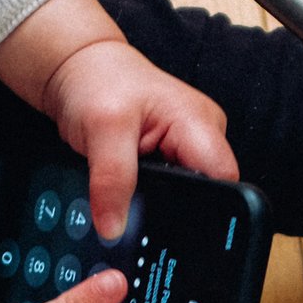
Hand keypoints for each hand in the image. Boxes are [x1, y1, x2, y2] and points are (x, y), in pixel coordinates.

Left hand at [0, 0, 239, 239]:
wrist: (78, 70)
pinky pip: (169, 191)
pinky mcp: (169, 160)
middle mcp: (202, 138)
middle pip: (207, 196)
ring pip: (186, 198)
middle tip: (141, 218)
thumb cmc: (97, 82)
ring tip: (131, 204)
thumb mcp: (103, 128)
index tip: (176, 231)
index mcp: (201, 125)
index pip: (225, 182)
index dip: (206, 212)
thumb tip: (113, 229)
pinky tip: (130, 200)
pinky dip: (149, 199)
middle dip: (178, 214)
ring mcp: (186, 150)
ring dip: (160, 207)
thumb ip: (112, 179)